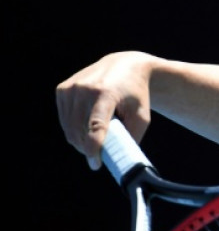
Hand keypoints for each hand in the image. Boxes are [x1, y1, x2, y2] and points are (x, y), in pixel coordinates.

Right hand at [55, 51, 159, 169]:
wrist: (125, 66)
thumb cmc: (136, 95)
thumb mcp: (142, 115)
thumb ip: (132, 138)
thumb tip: (119, 161)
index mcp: (106, 93)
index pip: (95, 125)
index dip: (93, 147)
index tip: (95, 164)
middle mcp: (85, 88)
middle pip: (80, 131)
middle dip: (88, 148)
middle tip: (99, 155)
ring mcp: (71, 88)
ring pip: (69, 128)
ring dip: (80, 140)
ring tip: (96, 140)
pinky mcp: (62, 90)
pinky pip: (64, 119)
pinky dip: (74, 128)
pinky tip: (87, 125)